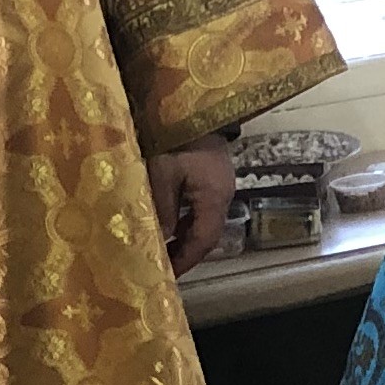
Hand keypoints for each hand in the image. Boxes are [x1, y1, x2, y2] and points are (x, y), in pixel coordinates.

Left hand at [148, 137, 235, 275]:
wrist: (196, 108)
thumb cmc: (176, 138)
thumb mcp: (162, 173)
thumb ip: (163, 208)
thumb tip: (161, 240)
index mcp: (214, 197)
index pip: (204, 240)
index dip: (187, 260)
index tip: (168, 275)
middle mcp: (223, 196)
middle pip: (208, 235)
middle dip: (186, 254)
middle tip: (163, 268)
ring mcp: (220, 187)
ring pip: (204, 223)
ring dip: (185, 239)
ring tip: (163, 252)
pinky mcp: (212, 179)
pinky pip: (201, 210)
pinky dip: (185, 223)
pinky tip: (169, 228)